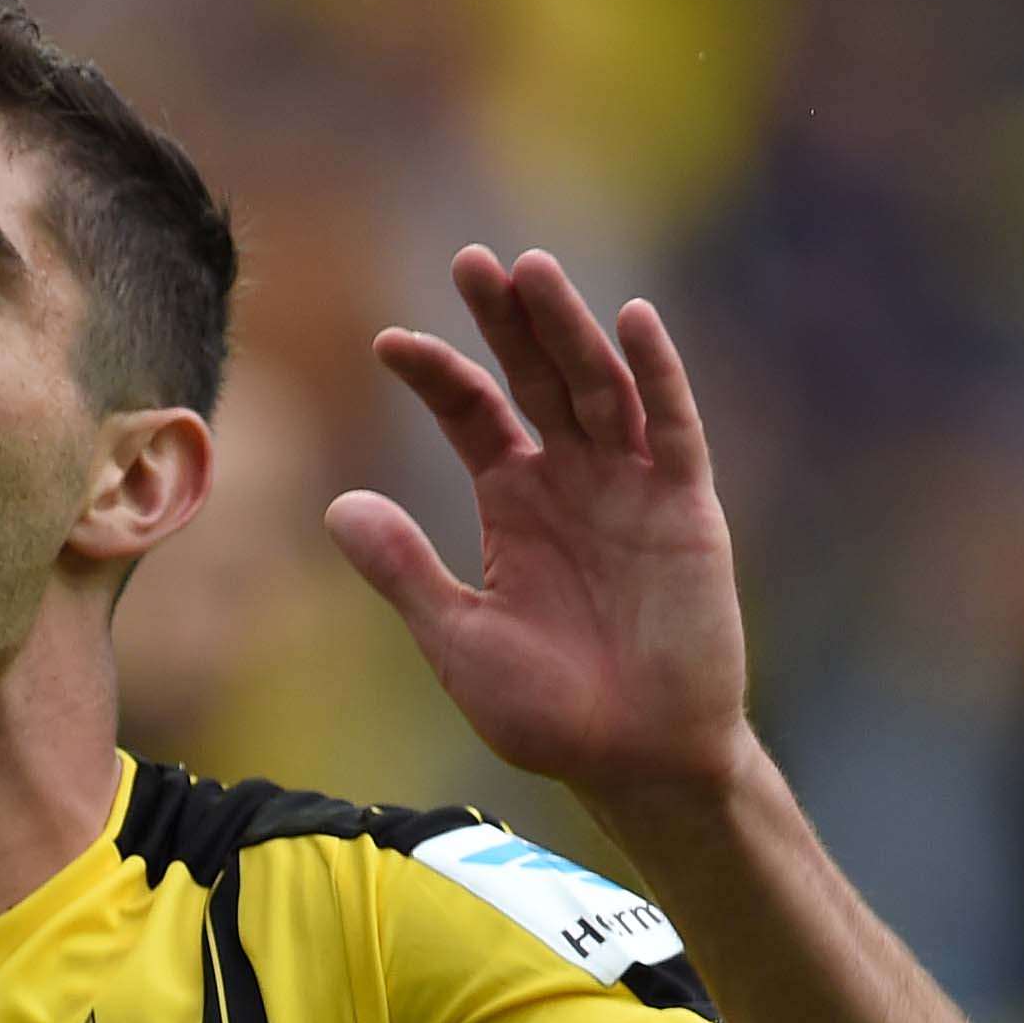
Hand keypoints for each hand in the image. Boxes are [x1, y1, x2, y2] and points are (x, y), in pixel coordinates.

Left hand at [328, 246, 751, 806]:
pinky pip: (673, 430)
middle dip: (506, 321)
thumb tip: (336, 506)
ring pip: (598, 387)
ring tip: (533, 272)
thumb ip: (406, 571)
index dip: (436, 374)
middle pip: (535, 378)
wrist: (636, 762)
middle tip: (471, 260)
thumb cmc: (549, 713)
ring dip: (569, 330)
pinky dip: (657, 376)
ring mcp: (632, 489)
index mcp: (515, 503)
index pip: (473, 414)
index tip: (389, 344)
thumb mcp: (460, 641)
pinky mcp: (687, 510)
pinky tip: (632, 321)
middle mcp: (573, 480)